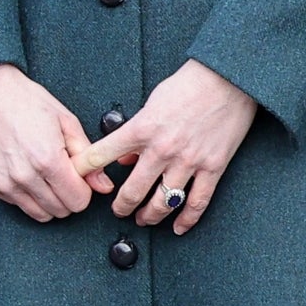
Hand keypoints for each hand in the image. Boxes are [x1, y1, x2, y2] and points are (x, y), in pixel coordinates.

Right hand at [0, 63, 109, 223]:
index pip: (78, 201)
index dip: (84, 190)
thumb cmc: (24, 101)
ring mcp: (4, 184)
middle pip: (61, 211)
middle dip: (68, 196)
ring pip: (40, 214)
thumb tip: (103, 185)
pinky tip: (27, 173)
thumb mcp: (67, 122)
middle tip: (64, 175)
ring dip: (49, 200)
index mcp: (47, 159)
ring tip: (46, 175)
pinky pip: (18, 205)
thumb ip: (88, 158)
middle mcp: (24, 176)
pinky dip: (27, 195)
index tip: (80, 178)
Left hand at [75, 59, 256, 233]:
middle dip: (121, 207)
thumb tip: (124, 157)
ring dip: (150, 216)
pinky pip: (197, 202)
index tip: (77, 181)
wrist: (228, 78)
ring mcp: (188, 161)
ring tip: (144, 218)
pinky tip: (178, 226)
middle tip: (119, 211)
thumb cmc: (191, 83)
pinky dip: (186, 220)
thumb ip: (136, 130)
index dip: (83, 171)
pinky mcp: (213, 167)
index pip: (100, 156)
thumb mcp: (153, 101)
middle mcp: (162, 149)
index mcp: (142, 128)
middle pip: (132, 191)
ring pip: (163, 203)